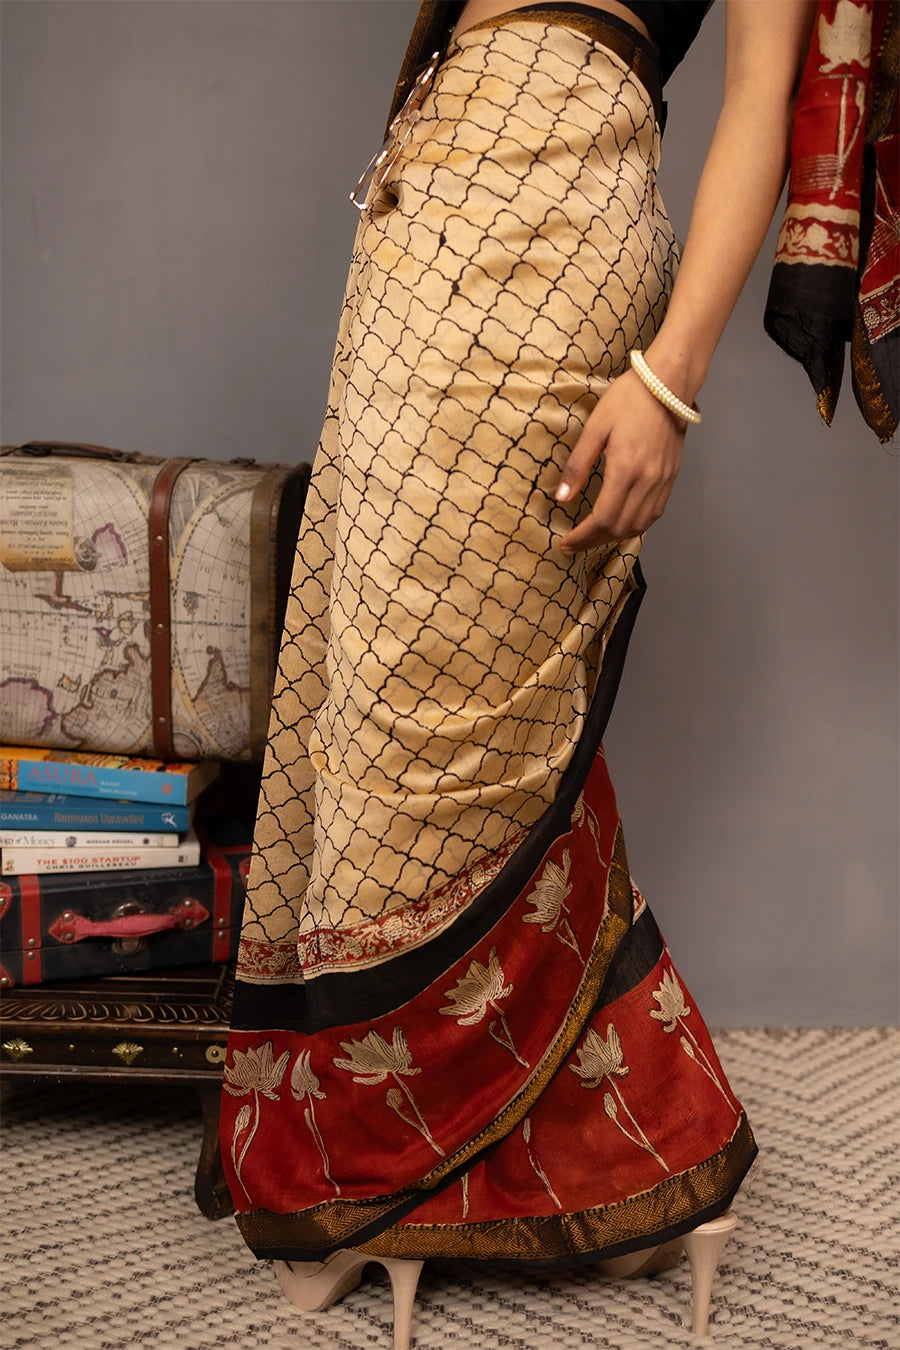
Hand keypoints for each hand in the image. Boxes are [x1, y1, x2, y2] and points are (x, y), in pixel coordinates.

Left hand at [555, 370, 686, 553]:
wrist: (668, 384)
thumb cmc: (628, 399)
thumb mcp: (595, 428)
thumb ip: (578, 465)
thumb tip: (561, 498)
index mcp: (625, 469)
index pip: (602, 519)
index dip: (582, 537)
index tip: (565, 543)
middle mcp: (647, 481)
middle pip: (620, 528)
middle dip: (594, 541)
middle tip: (573, 545)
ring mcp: (662, 481)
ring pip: (639, 526)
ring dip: (614, 538)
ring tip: (593, 538)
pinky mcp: (671, 478)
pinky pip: (654, 514)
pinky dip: (635, 526)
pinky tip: (620, 525)